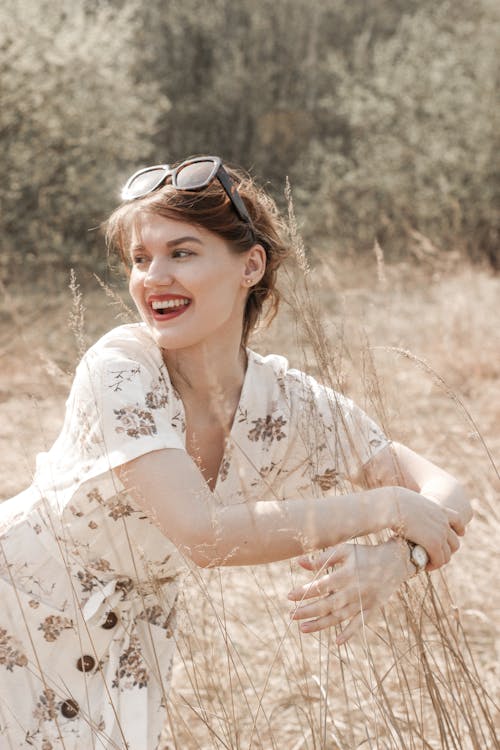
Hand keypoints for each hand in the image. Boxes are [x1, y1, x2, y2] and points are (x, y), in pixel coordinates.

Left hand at [288, 541, 409, 643]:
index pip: (321, 585)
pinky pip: (360, 624)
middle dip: (308, 611)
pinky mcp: (372, 609)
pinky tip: (337, 642)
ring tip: (302, 629)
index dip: (305, 591)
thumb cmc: (365, 554)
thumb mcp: (345, 550)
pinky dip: (350, 633)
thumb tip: (299, 562)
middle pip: (328, 604)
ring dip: (321, 624)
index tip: (289, 596)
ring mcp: (364, 602)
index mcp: (347, 573)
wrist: (395, 562)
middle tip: (291, 615)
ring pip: (340, 617)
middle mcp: (355, 589)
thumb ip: (323, 557)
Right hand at [390, 488, 461, 569]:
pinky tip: (424, 566)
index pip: (458, 520)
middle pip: (455, 542)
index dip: (459, 529)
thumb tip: (409, 501)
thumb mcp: (409, 500)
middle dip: (447, 551)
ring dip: (438, 561)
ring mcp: (440, 533)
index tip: (459, 534)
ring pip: (447, 554)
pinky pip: (439, 560)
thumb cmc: (393, 502)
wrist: (392, 505)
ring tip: (428, 563)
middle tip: (435, 556)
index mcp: (439, 509)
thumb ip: (415, 504)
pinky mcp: (433, 543)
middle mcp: (443, 521)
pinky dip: (433, 565)